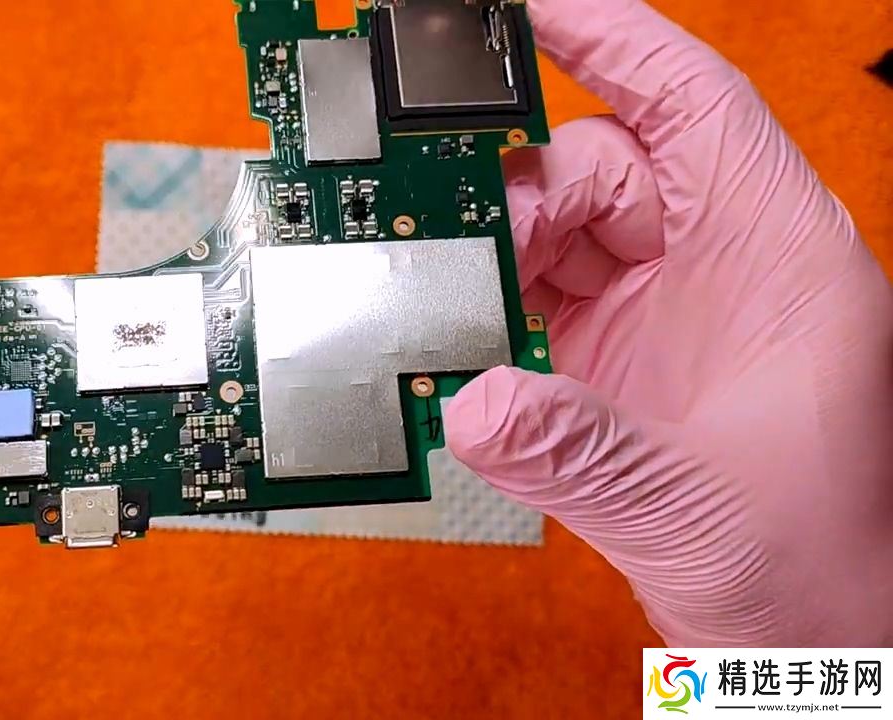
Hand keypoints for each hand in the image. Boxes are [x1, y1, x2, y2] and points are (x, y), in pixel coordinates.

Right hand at [448, 0, 892, 645]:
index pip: (690, 102)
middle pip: (599, 166)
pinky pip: (539, 294)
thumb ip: (576, 448)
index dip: (611, 39)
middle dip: (520, 194)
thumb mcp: (691, 500)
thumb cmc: (815, 559)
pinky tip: (463, 335)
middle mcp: (716, 264)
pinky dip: (492, 306)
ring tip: (452, 301)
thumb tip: (474, 402)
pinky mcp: (616, 357)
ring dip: (497, 254)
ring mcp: (662, 309)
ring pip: (559, 228)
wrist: (808, 638)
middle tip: (455, 243)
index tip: (527, 9)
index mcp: (773, 254)